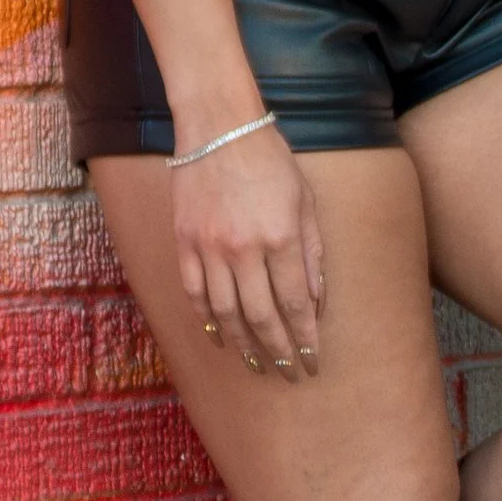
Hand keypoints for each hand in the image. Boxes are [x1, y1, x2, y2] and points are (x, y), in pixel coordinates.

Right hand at [172, 120, 323, 379]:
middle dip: (278, 351)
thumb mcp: (306, 202)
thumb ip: (312, 255)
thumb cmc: (271, 161)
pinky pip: (195, 292)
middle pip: (261, 316)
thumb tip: (316, 302)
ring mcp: (209, 247)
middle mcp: (244, 248)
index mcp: (281, 238)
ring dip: (243, 344)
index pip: (295, 304)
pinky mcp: (184, 241)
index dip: (305, 338)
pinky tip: (220, 336)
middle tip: (289, 373)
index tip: (312, 361)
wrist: (219, 127)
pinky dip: (207, 319)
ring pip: (225, 312)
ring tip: (257, 364)